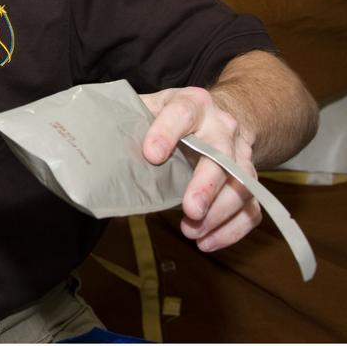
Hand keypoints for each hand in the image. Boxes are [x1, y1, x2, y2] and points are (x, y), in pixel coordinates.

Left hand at [138, 86, 261, 251]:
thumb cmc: (173, 116)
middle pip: (221, 155)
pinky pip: (252, 208)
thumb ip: (130, 122)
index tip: (151, 155)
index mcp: (193, 104)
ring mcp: (241, 154)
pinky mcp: (250, 180)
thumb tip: (94, 147)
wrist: (218, 116)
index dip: (167, 132)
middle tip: (190, 210)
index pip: (182, 113)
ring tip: (192, 232)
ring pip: (243, 184)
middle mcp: (222, 127)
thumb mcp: (151, 108)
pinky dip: (232, 229)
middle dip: (207, 184)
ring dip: (219, 213)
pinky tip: (207, 241)